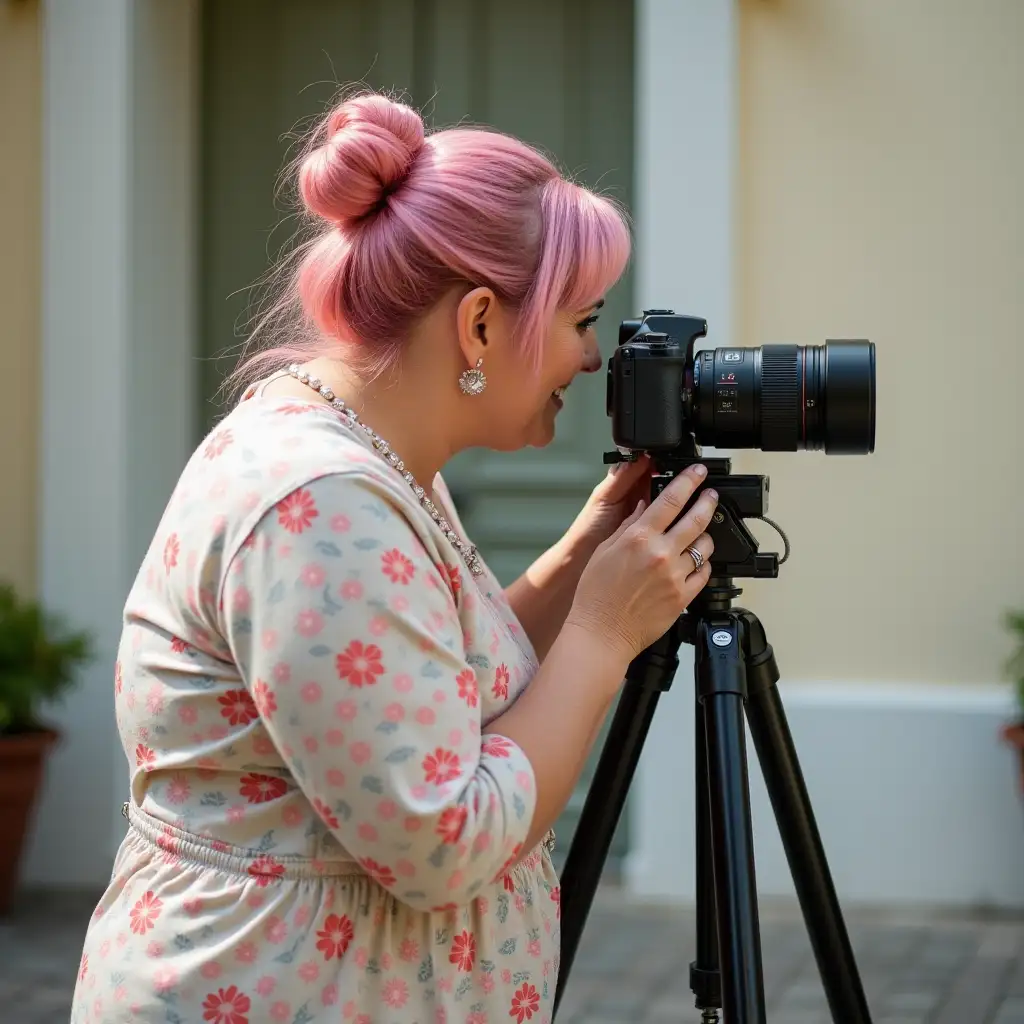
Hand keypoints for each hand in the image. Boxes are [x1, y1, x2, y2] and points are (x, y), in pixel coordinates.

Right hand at [566, 464, 717, 661]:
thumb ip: (628, 526)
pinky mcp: (684, 596)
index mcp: (638, 537)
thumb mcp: (605, 551)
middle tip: (710, 494)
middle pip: (697, 517)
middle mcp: (660, 553)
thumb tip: (645, 507)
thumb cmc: (596, 595)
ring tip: (698, 535)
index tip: (698, 472)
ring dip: (704, 536)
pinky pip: (704, 573)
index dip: (689, 480)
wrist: (602, 632)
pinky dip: (702, 564)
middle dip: (707, 500)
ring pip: (704, 546)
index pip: (672, 498)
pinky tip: (694, 562)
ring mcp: (675, 575)